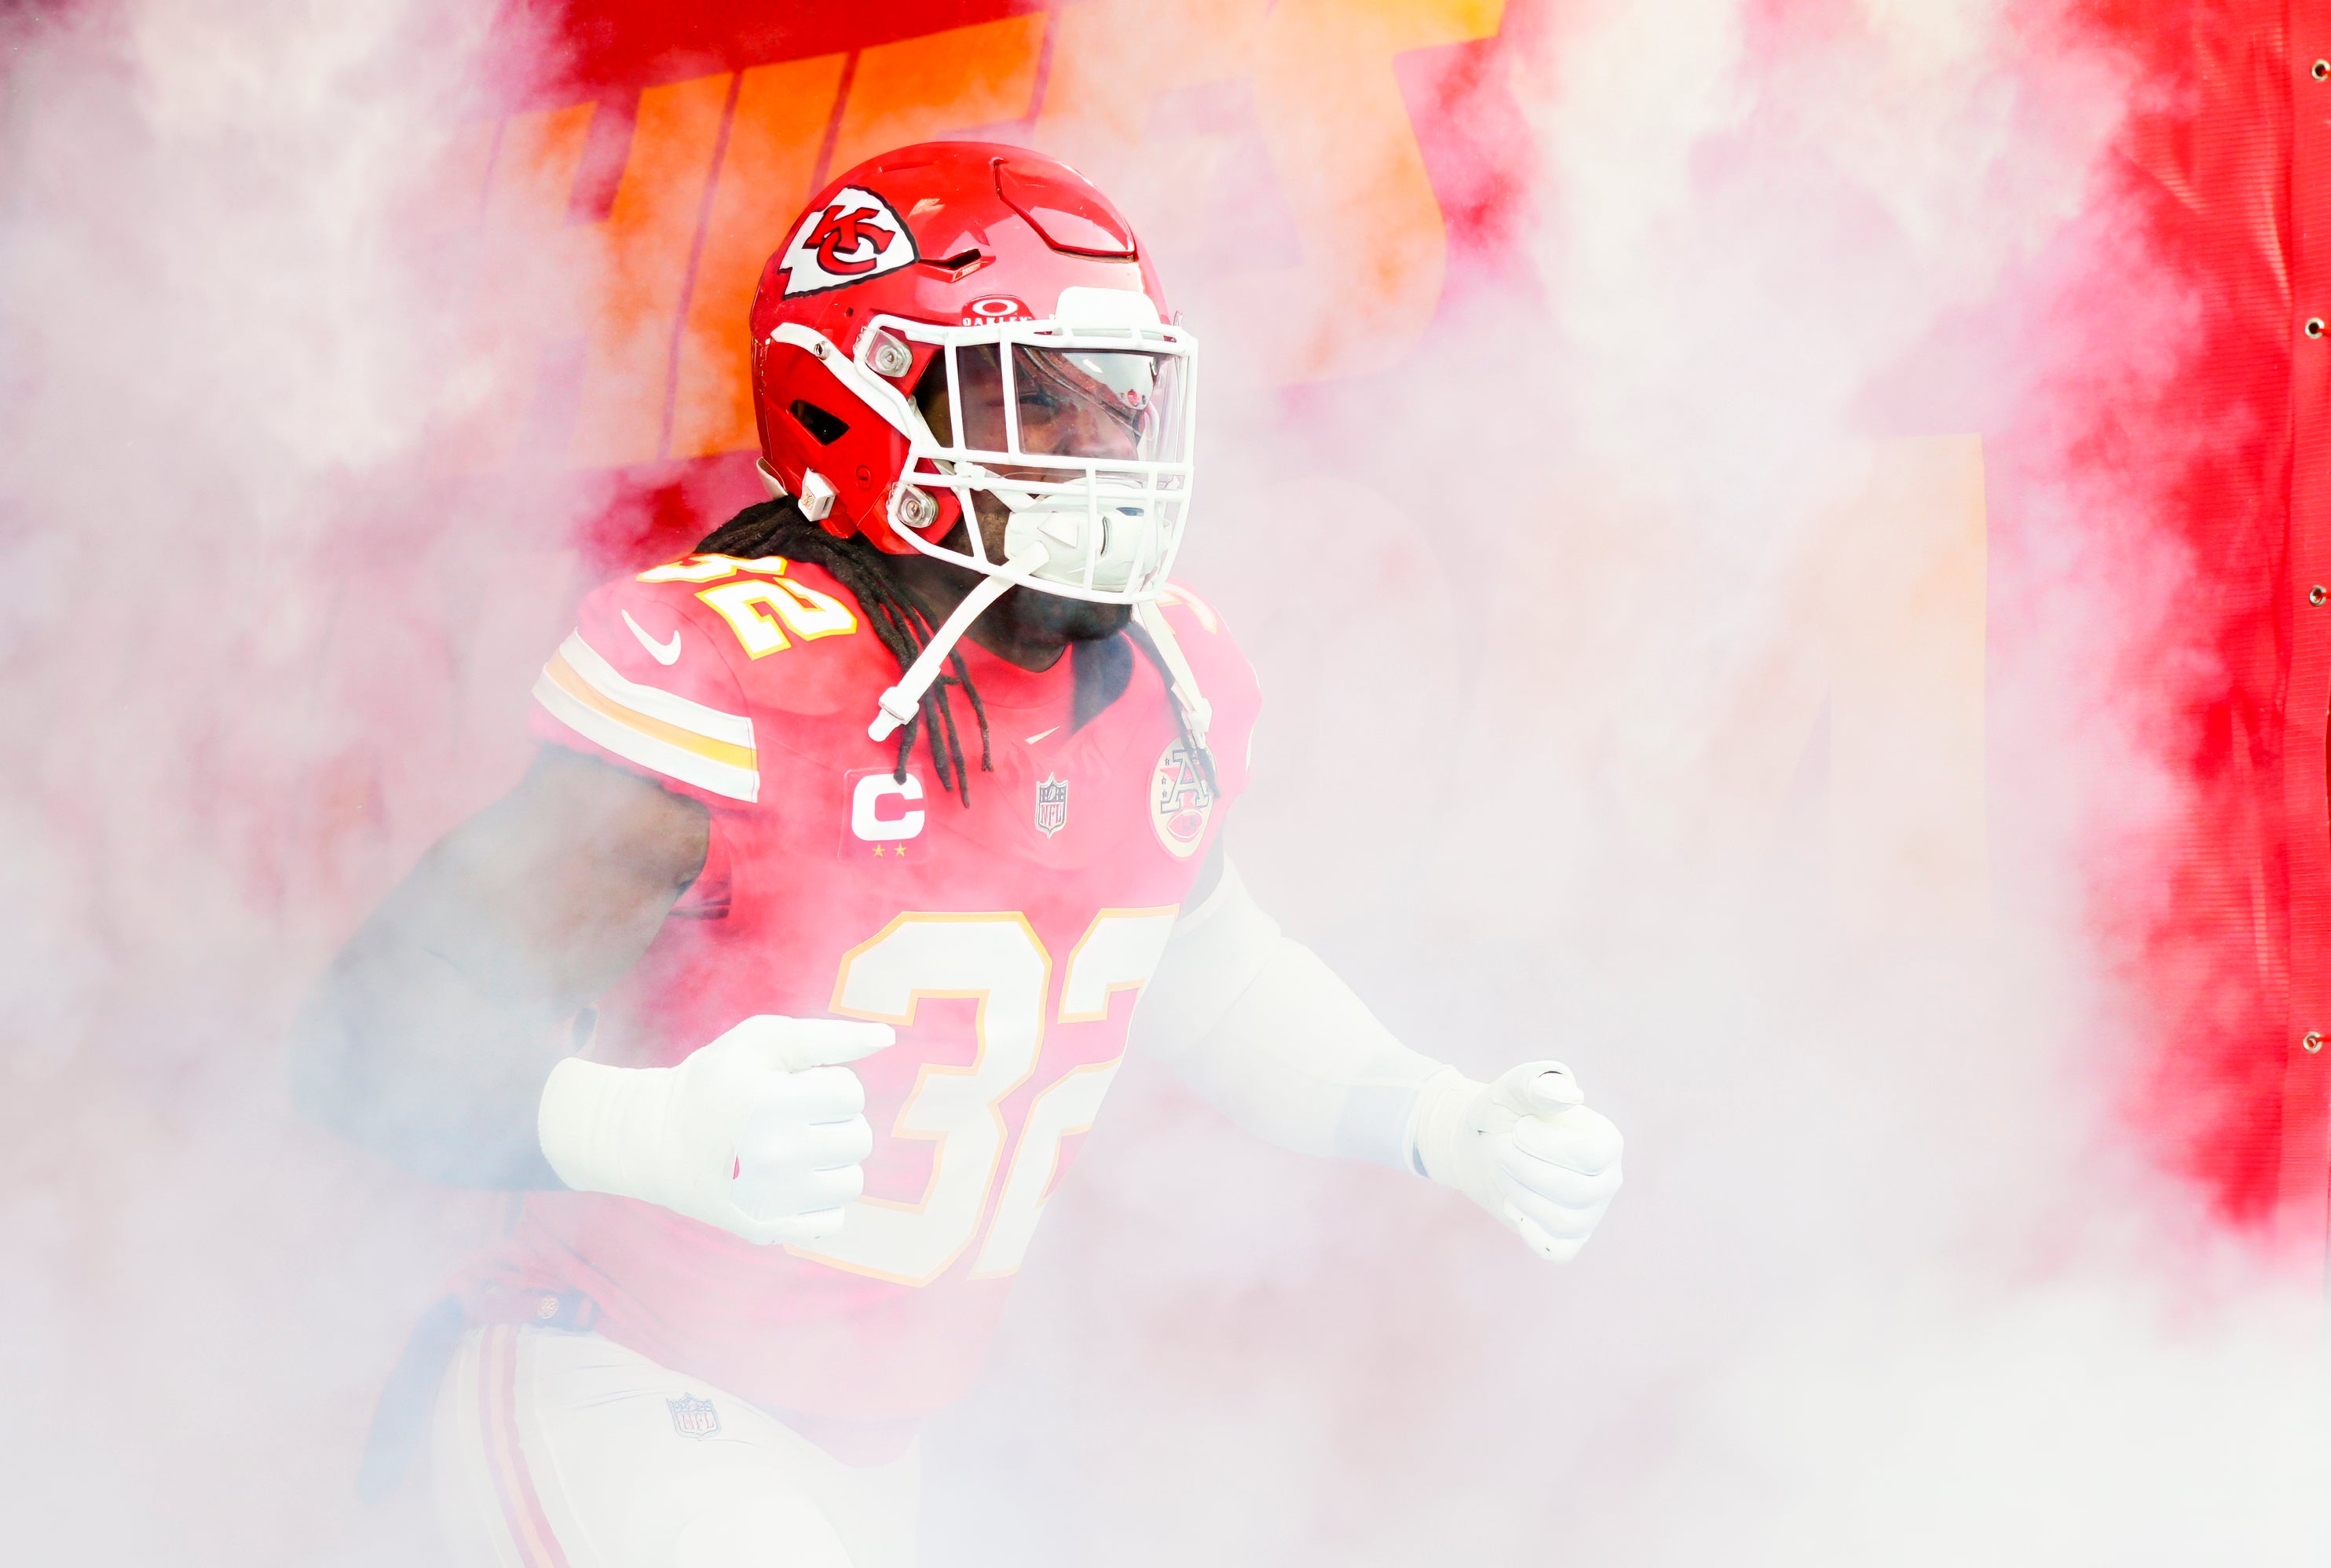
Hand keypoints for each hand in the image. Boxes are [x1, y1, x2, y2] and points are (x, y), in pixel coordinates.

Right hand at [538, 1015, 892, 1245]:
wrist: (655, 1140)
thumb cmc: (715, 1082)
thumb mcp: (761, 1040)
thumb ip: (829, 1037)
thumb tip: (887, 1037)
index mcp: (772, 1103)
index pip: (851, 1095)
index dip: (829, 1084)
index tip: (795, 1087)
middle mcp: (773, 1156)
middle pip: (858, 1139)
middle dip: (835, 1122)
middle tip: (795, 1118)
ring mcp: (771, 1200)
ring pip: (851, 1181)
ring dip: (831, 1162)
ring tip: (794, 1149)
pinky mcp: (767, 1229)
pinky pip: (833, 1219)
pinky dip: (818, 1200)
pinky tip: (789, 1182)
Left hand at [1413, 1062, 1623, 1262]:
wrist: (1484, 1145)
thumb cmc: (1504, 1114)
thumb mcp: (1510, 1090)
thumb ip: (1536, 1084)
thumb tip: (1571, 1096)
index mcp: (1606, 1141)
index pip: (1592, 1156)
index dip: (1547, 1146)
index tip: (1520, 1128)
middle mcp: (1608, 1179)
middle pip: (1577, 1192)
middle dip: (1525, 1170)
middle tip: (1499, 1149)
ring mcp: (1591, 1212)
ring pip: (1564, 1222)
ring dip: (1521, 1196)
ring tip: (1505, 1174)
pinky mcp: (1570, 1238)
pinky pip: (1558, 1250)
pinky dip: (1530, 1230)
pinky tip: (1514, 1205)